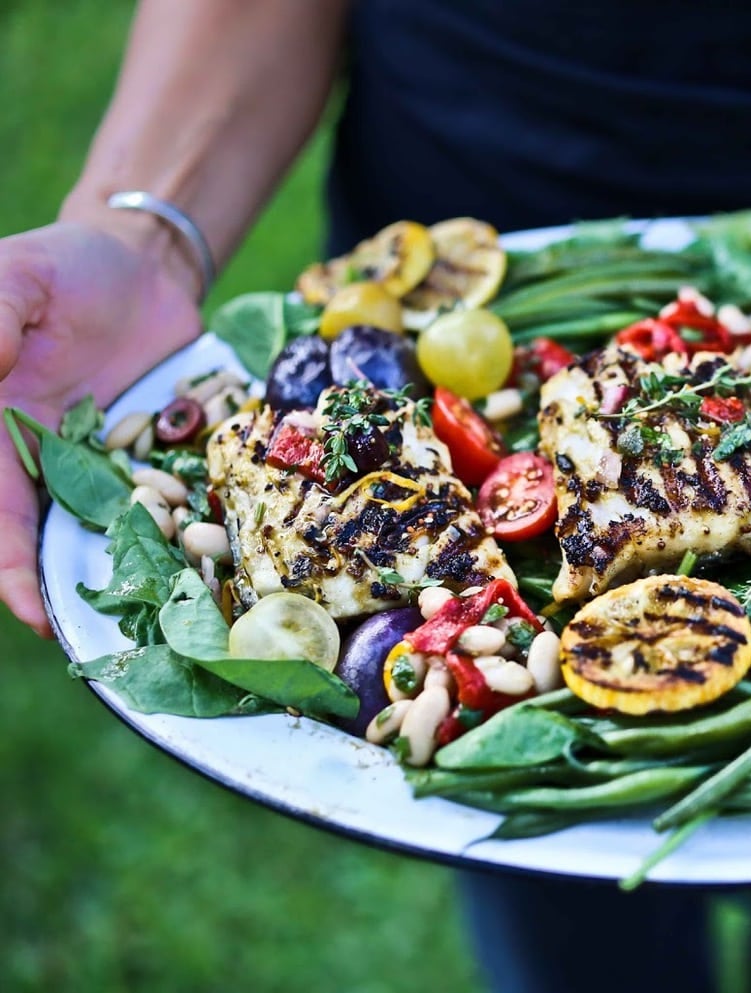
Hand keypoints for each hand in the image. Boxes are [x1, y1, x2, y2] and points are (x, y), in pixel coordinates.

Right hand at [0, 220, 201, 634]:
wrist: (143, 267)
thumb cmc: (66, 266)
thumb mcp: (17, 277)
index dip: (7, 563)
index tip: (32, 611)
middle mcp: (47, 459)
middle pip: (45, 539)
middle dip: (64, 592)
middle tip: (101, 642)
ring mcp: (105, 464)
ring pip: (107, 533)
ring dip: (125, 577)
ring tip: (157, 626)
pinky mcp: (157, 458)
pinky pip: (165, 504)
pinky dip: (177, 535)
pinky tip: (202, 568)